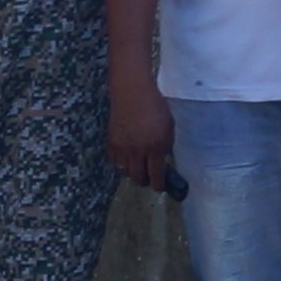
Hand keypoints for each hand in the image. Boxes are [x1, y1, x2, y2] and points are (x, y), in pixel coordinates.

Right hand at [107, 70, 173, 191]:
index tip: (160, 187)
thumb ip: (166, 145)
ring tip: (139, 167)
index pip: (156, 175)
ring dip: (133, 172)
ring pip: (126, 172)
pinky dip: (122, 163)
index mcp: (156, 146)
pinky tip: (128, 157)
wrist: (132, 92)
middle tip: (149, 178)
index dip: (158, 185)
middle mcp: (138, 150)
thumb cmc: (155, 106)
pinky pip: (116, 162)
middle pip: (139, 178)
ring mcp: (123, 148)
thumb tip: (164, 162)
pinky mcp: (111, 143)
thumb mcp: (169, 126)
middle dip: (145, 181)